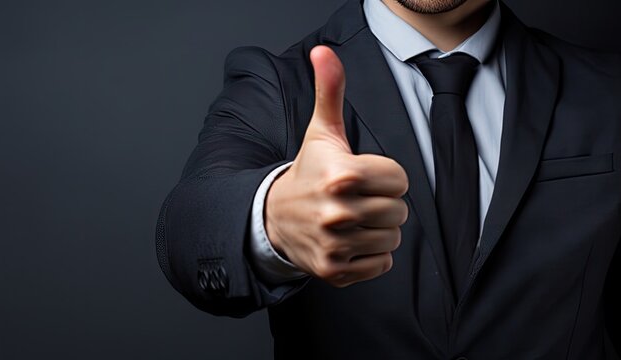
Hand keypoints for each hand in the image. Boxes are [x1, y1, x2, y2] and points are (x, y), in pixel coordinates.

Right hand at [264, 45, 408, 287]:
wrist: (273, 217)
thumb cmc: (308, 171)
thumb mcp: (321, 132)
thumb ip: (330, 91)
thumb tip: (324, 52)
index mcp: (341, 176)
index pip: (400, 179)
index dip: (385, 176)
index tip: (362, 175)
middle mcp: (338, 213)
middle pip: (400, 211)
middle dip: (383, 204)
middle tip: (356, 198)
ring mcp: (336, 244)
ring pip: (392, 239)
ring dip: (378, 230)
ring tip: (352, 219)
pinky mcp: (335, 270)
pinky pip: (381, 264)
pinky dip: (370, 255)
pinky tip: (349, 240)